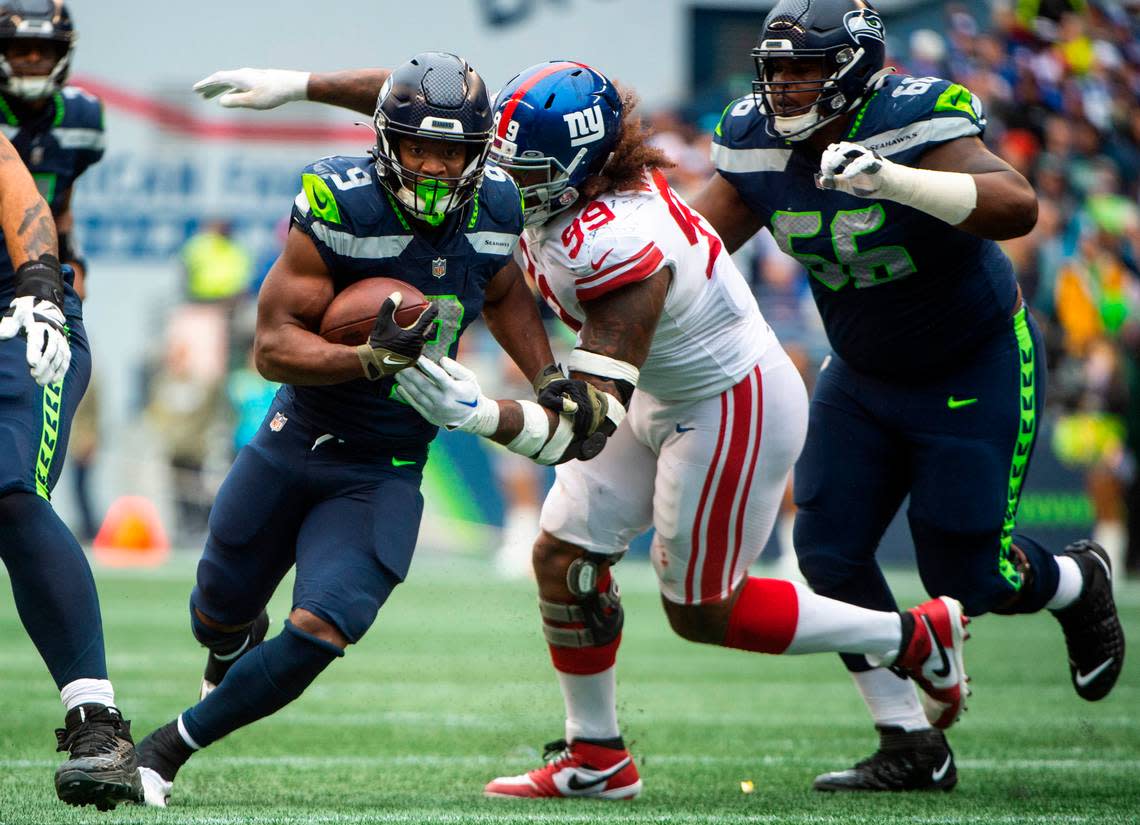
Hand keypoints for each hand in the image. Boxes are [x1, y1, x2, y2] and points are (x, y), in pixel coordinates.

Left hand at [0, 295, 69, 385]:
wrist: (44, 304)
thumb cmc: (26, 312)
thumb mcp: (15, 315)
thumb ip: (8, 327)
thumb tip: (1, 336)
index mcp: (38, 325)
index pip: (38, 340)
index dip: (36, 352)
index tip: (32, 364)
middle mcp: (52, 332)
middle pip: (51, 351)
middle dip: (44, 366)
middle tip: (35, 377)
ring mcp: (60, 338)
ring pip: (59, 357)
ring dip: (52, 371)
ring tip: (42, 382)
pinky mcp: (64, 344)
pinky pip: (66, 358)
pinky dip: (62, 369)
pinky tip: (55, 379)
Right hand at [192, 68, 309, 109]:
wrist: (292, 85)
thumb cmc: (272, 94)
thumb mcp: (252, 101)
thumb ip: (235, 101)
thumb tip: (221, 101)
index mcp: (239, 78)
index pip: (217, 79)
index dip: (205, 84)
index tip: (195, 89)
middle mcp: (242, 75)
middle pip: (221, 80)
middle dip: (209, 87)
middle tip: (199, 94)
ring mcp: (250, 77)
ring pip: (230, 83)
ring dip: (219, 89)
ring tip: (210, 97)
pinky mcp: (257, 82)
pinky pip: (238, 86)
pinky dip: (230, 91)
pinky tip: (230, 97)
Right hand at [356, 293, 438, 379]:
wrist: (374, 364)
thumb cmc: (378, 342)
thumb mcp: (382, 322)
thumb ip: (389, 306)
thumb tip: (397, 294)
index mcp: (414, 335)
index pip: (427, 319)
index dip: (432, 311)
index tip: (434, 305)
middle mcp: (418, 345)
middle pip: (429, 333)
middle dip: (431, 324)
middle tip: (430, 319)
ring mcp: (415, 355)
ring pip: (423, 343)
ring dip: (424, 336)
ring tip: (421, 330)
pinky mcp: (410, 362)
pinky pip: (417, 351)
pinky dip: (416, 344)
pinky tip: (412, 343)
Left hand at [394, 356, 498, 434]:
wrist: (471, 417)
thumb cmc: (470, 393)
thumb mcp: (470, 378)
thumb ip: (456, 368)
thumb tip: (442, 360)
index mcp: (454, 390)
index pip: (438, 375)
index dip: (427, 365)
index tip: (418, 356)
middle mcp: (443, 401)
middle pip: (423, 384)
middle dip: (410, 373)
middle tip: (401, 362)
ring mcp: (435, 410)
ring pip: (416, 394)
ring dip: (405, 383)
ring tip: (397, 372)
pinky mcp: (429, 416)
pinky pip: (415, 405)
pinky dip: (406, 396)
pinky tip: (400, 386)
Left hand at [536, 376, 614, 439]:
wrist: (553, 384)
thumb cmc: (548, 394)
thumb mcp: (546, 397)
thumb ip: (556, 402)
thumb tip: (575, 408)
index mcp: (573, 387)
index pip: (582, 407)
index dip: (580, 421)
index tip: (576, 431)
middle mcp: (584, 386)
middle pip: (592, 408)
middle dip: (589, 424)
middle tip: (583, 435)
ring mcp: (590, 388)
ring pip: (598, 407)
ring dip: (595, 421)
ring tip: (588, 432)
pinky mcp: (594, 391)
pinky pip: (602, 403)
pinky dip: (601, 414)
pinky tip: (596, 424)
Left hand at [816, 141, 886, 197]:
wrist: (892, 186)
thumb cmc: (871, 184)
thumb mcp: (849, 186)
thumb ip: (836, 183)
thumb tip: (821, 180)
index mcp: (851, 159)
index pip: (835, 152)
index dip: (827, 160)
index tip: (824, 171)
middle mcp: (858, 155)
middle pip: (841, 149)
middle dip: (831, 156)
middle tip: (825, 167)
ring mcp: (867, 157)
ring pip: (851, 150)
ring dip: (839, 157)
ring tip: (830, 167)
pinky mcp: (876, 163)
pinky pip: (864, 162)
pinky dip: (854, 167)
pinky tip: (846, 175)